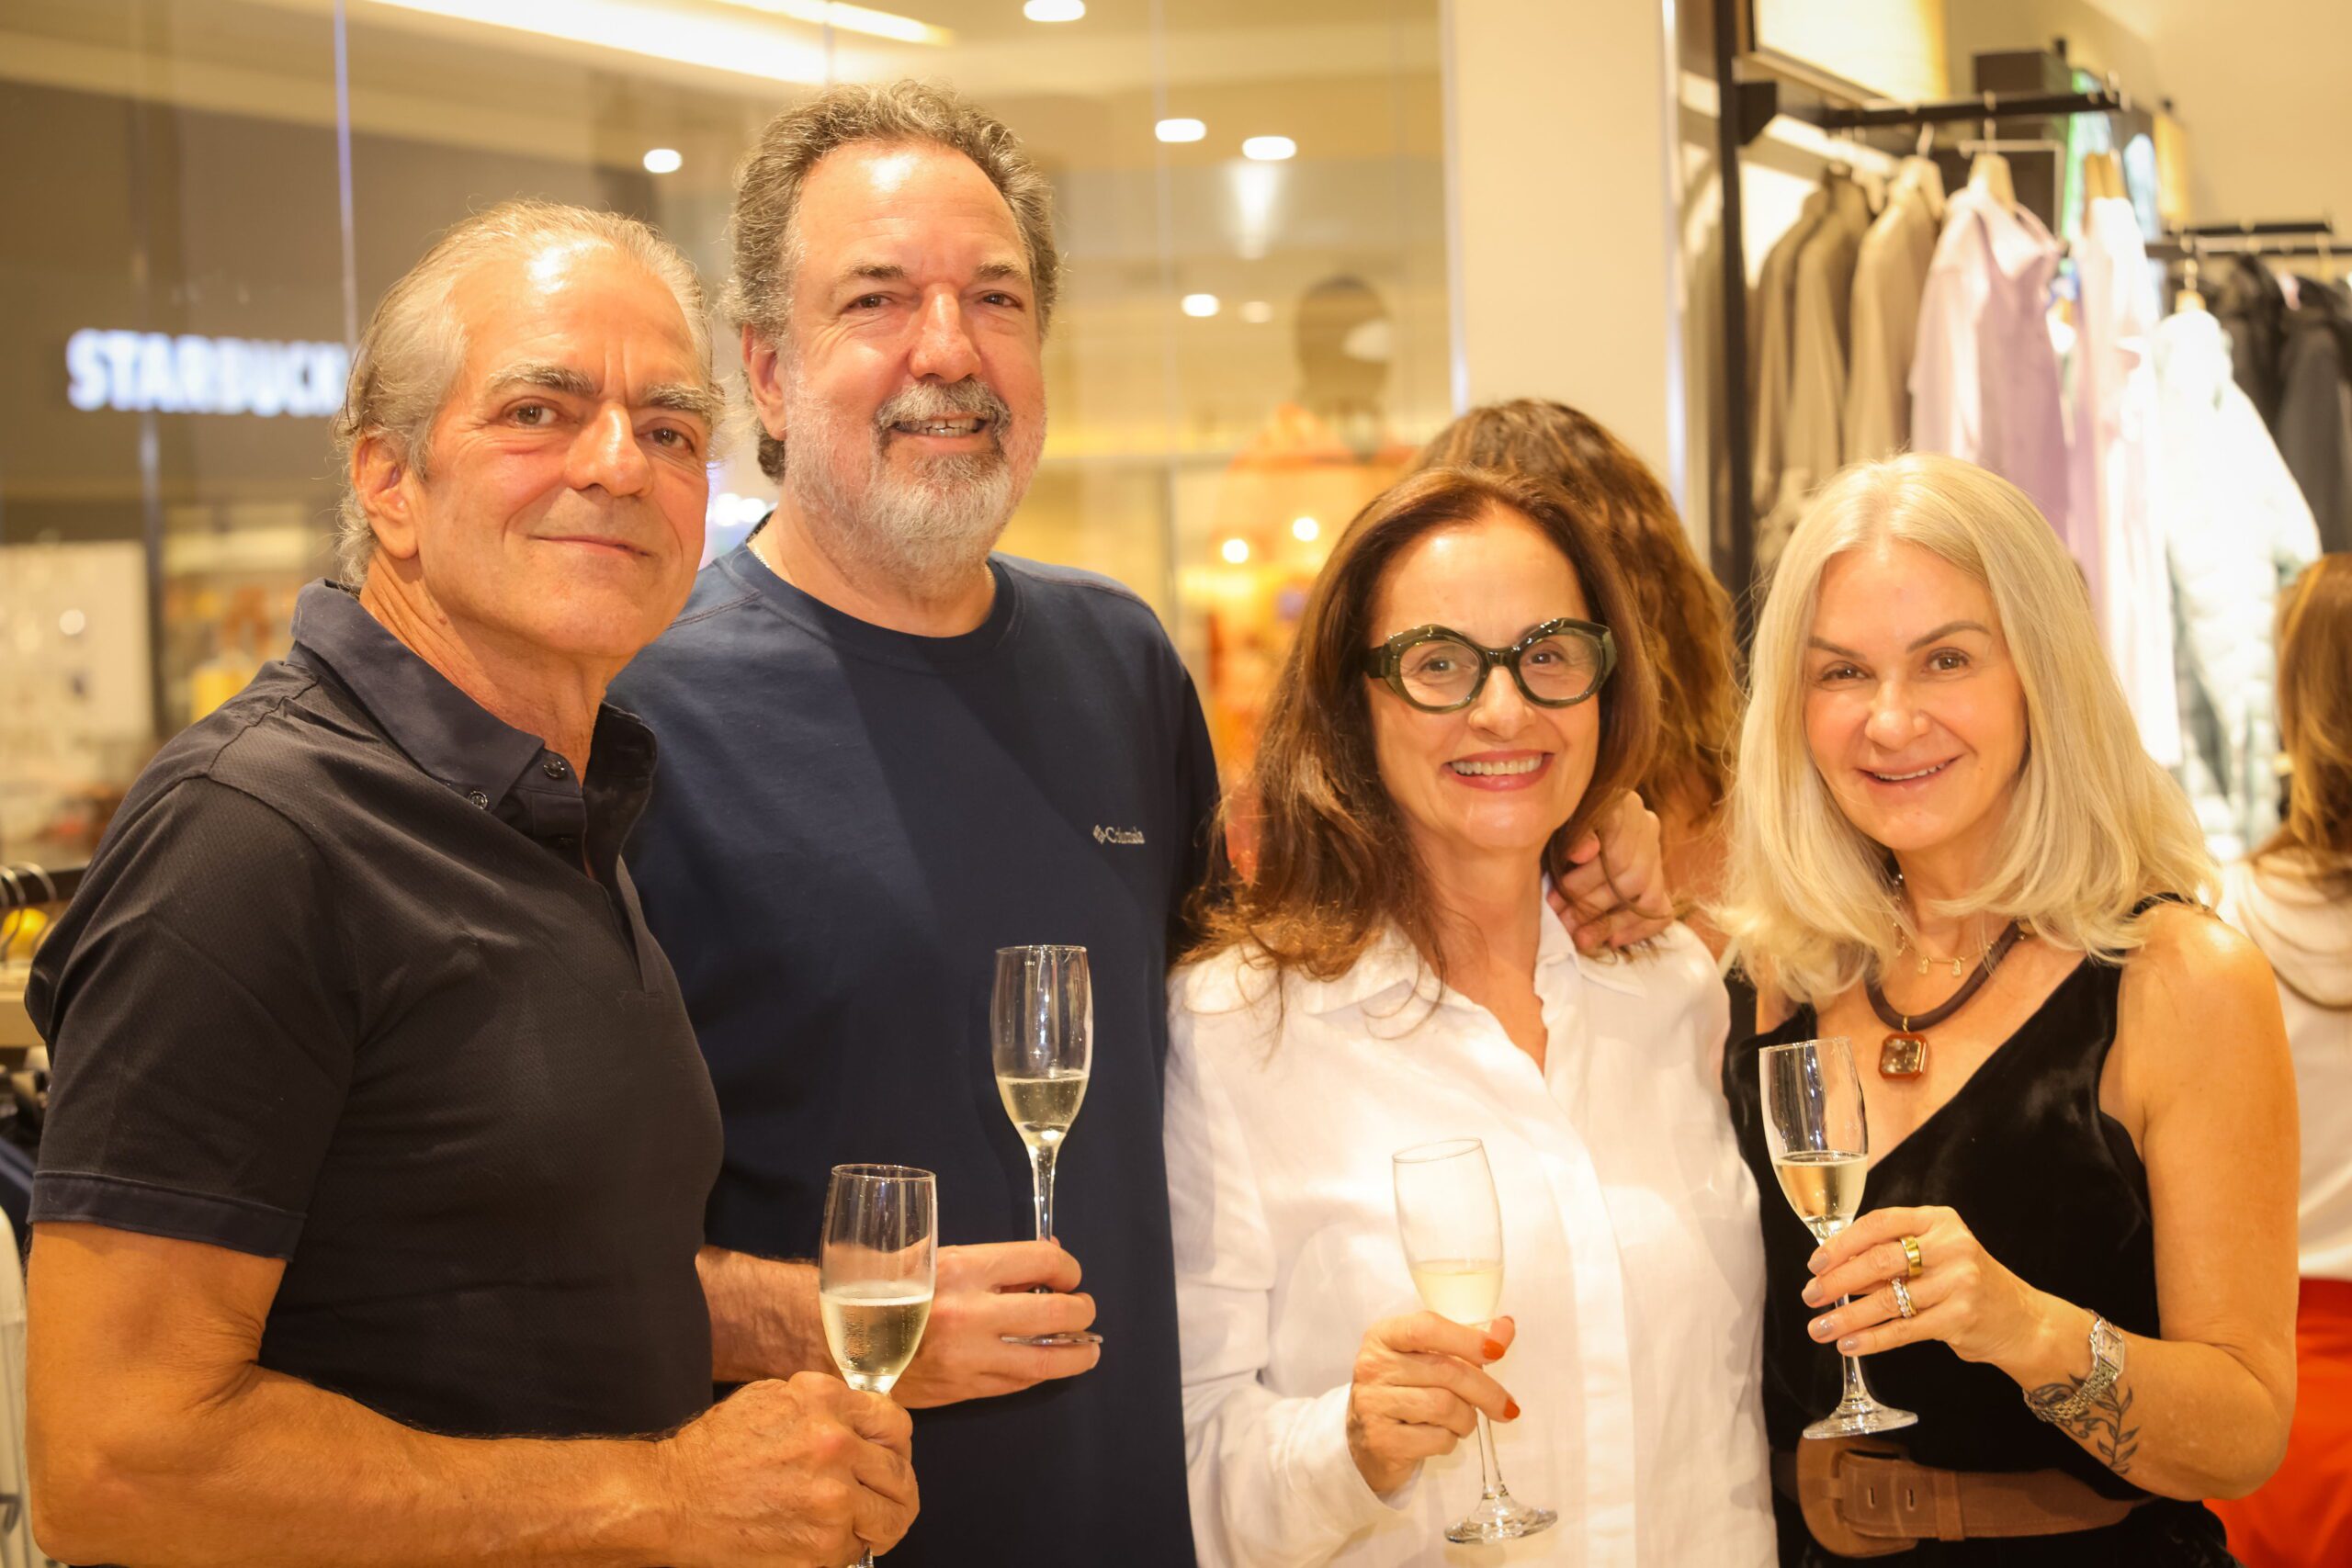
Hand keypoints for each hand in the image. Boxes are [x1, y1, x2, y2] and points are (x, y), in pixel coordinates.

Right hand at [664, 1371, 917, 1567]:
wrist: (672, 1499)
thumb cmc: (713, 1451)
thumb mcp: (771, 1397)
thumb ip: (823, 1404)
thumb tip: (859, 1420)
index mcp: (826, 1404)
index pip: (895, 1424)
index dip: (896, 1444)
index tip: (891, 1456)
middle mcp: (835, 1447)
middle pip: (901, 1473)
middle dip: (897, 1487)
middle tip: (888, 1497)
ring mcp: (831, 1500)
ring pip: (891, 1517)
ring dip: (883, 1522)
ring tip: (870, 1526)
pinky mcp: (819, 1546)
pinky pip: (856, 1549)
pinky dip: (847, 1547)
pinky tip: (826, 1538)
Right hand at [890, 1241, 1100, 1407]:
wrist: (843, 1336)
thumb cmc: (890, 1286)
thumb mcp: (937, 1256)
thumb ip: (993, 1259)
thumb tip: (1050, 1254)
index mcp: (963, 1269)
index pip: (1042, 1260)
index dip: (1067, 1267)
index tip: (1069, 1275)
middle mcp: (970, 1314)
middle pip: (1055, 1313)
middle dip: (1082, 1310)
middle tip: (1084, 1309)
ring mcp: (969, 1357)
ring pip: (1046, 1361)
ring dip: (1077, 1354)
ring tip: (1087, 1348)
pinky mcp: (965, 1389)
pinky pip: (1018, 1383)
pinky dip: (1040, 1373)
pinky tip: (1048, 1364)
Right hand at [1345, 1313, 1519, 1495]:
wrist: (1367, 1443)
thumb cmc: (1402, 1394)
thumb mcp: (1427, 1360)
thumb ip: (1466, 1343)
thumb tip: (1505, 1328)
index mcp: (1383, 1336)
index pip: (1427, 1328)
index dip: (1467, 1339)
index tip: (1497, 1351)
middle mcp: (1373, 1367)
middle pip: (1445, 1371)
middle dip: (1486, 1390)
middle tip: (1506, 1405)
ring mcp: (1373, 1405)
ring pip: (1445, 1406)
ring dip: (1466, 1418)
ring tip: (1462, 1421)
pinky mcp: (1382, 1441)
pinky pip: (1437, 1438)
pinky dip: (1451, 1440)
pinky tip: (1441, 1436)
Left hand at [1550, 790, 1673, 951]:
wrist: (1569, 829)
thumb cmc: (1559, 824)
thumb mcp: (1560, 823)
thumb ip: (1575, 834)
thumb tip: (1584, 853)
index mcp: (1625, 806)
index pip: (1619, 854)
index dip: (1585, 881)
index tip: (1555, 897)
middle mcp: (1648, 827)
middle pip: (1634, 878)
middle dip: (1594, 905)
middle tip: (1563, 922)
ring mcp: (1656, 854)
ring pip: (1649, 898)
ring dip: (1612, 923)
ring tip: (1581, 939)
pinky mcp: (1658, 880)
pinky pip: (1661, 912)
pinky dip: (1637, 930)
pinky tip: (1611, 941)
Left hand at [1801, 1205, 2054, 1369]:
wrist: (2022, 1320)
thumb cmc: (1965, 1282)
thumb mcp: (1935, 1254)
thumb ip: (1892, 1254)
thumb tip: (1832, 1270)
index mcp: (1939, 1221)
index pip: (1880, 1222)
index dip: (1842, 1243)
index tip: (1815, 1263)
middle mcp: (1951, 1246)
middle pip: (1880, 1260)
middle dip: (1837, 1280)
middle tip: (1810, 1296)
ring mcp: (1959, 1282)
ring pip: (1888, 1299)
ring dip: (1847, 1316)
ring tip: (1819, 1327)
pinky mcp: (1961, 1318)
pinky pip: (1904, 1329)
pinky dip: (1872, 1339)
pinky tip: (1849, 1345)